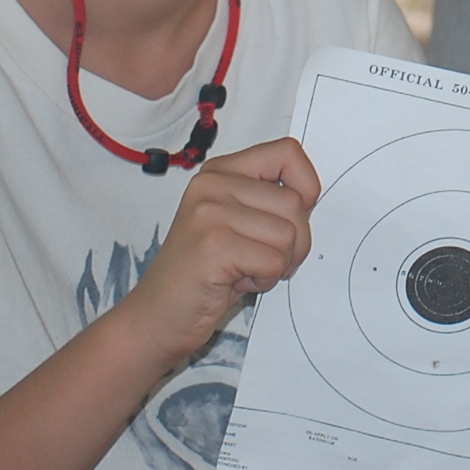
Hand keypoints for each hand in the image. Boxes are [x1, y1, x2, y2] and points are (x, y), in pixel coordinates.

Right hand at [115, 139, 320, 367]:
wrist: (156, 317)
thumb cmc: (206, 273)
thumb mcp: (238, 222)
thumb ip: (268, 200)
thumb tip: (313, 196)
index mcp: (221, 171)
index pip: (287, 152)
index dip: (306, 186)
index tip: (292, 218)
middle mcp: (212, 184)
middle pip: (295, 203)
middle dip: (295, 242)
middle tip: (262, 260)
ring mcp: (209, 213)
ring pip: (289, 234)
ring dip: (278, 264)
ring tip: (244, 271)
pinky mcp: (212, 246)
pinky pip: (273, 261)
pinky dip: (264, 280)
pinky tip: (234, 283)